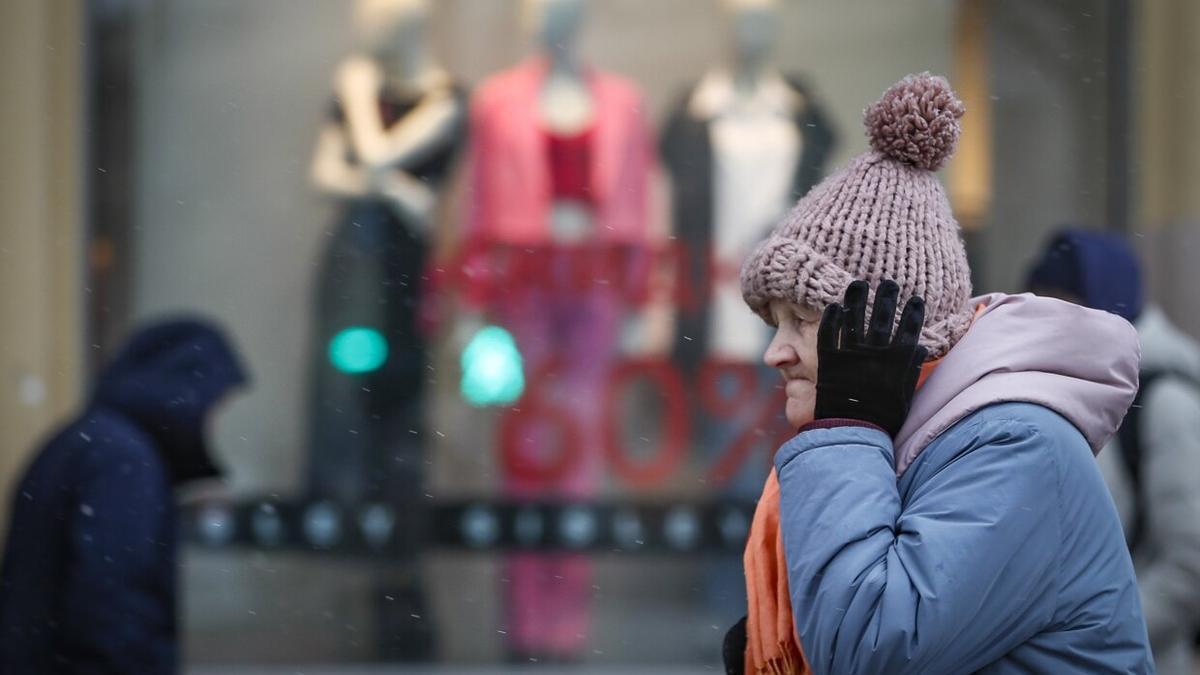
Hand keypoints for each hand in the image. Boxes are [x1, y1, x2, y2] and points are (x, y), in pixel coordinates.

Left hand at [814, 279, 926, 436]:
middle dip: (887, 297)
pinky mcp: (830, 360)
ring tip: (858, 283)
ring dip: (857, 299)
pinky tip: (834, 306)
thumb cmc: (881, 417)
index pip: (909, 330)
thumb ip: (911, 370)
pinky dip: (832, 319)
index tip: (916, 298)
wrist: (851, 431)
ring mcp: (851, 354)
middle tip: (889, 282)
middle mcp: (875, 353)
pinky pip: (829, 333)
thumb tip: (921, 348)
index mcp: (896, 362)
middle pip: (883, 318)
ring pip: (855, 319)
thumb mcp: (904, 396)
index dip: (914, 313)